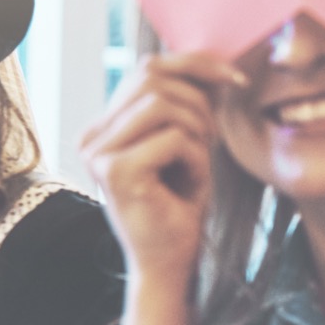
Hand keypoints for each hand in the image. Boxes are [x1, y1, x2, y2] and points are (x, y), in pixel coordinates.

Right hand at [81, 53, 245, 283]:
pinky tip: (188, 184)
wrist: (167, 262)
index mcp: (102, 127)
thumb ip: (183, 103)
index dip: (194, 64)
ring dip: (197, 132)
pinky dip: (196, 159)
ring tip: (196, 163)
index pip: (145, 68)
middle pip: (153, 78)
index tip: (233, 78)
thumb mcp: (183, 142)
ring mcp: (97, 153)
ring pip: (163, 104)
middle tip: (211, 140)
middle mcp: (91, 137)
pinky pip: (174, 137)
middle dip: (198, 102)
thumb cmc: (179, 205)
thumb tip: (211, 61)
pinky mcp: (114, 171)